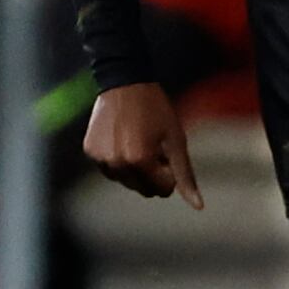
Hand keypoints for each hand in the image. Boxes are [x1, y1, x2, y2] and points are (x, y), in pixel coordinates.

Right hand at [84, 81, 202, 208]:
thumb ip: (185, 174)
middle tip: (153, 146)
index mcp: (140, 161)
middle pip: (143, 189)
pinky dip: (118, 161)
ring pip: (125, 181)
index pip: (162, 190)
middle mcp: (117, 164)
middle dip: (152, 174)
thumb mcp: (175, 139)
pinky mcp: (90, 152)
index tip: (167, 152)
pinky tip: (122, 138)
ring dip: (135, 169)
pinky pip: (109, 169)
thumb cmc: (155, 109)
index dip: (169, 172)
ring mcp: (101, 159)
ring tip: (137, 141)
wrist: (124, 81)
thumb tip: (198, 206)